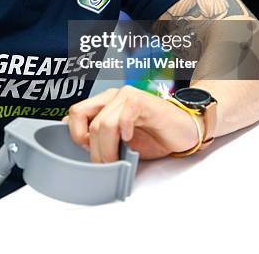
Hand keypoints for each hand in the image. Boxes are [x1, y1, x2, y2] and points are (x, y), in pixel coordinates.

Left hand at [63, 85, 198, 161]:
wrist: (184, 131)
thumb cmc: (154, 136)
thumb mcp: (121, 141)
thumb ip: (101, 138)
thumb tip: (81, 147)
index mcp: (104, 103)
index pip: (74, 113)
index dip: (76, 135)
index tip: (90, 152)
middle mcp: (113, 96)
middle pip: (83, 117)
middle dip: (91, 148)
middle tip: (105, 163)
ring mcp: (128, 96)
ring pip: (102, 123)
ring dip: (107, 149)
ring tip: (118, 159)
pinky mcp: (143, 101)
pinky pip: (125, 114)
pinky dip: (125, 131)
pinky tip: (130, 140)